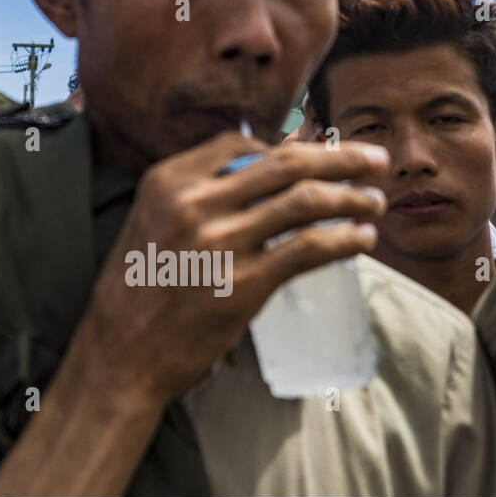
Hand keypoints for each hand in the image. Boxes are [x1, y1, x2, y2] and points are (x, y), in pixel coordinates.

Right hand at [81, 132, 388, 404]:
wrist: (120, 351)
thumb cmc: (137, 287)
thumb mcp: (149, 220)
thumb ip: (195, 193)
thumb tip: (261, 166)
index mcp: (166, 181)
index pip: (239, 145)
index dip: (285, 146)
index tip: (316, 155)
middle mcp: (194, 203)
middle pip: (285, 163)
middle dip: (340, 158)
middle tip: (375, 159)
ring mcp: (221, 243)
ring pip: (306, 201)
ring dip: (352, 196)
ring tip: (375, 200)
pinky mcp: (244, 285)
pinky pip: (309, 249)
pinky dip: (345, 239)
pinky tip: (362, 238)